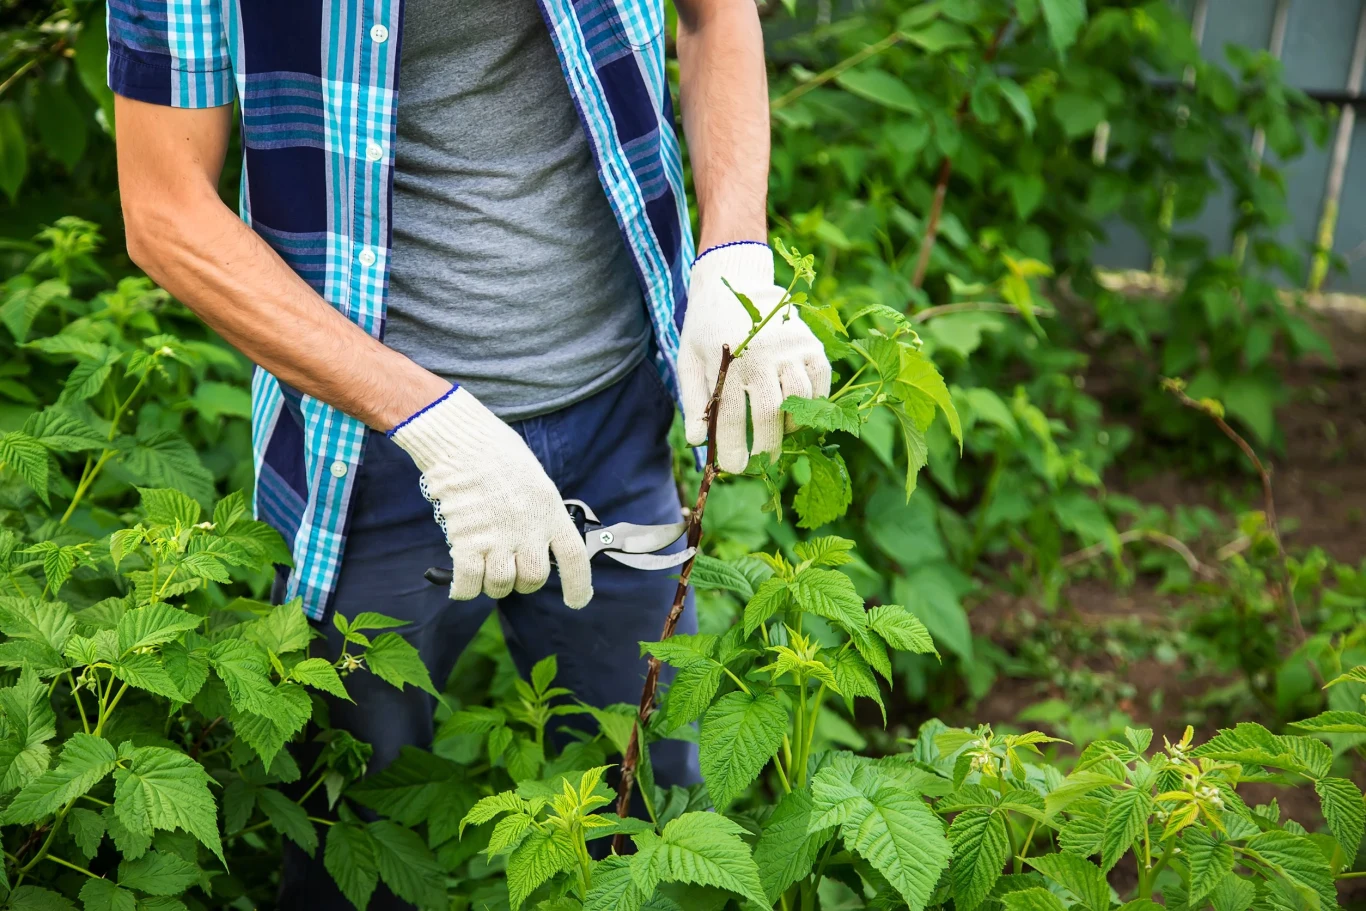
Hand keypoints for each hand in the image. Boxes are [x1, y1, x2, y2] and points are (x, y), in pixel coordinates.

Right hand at [388, 388, 592, 607]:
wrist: (462, 442)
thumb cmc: (497, 454)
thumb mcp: (536, 481)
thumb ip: (541, 515)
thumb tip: (537, 543)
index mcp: (551, 511)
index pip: (574, 558)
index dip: (579, 585)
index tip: (578, 601)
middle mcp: (529, 529)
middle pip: (533, 579)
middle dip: (523, 583)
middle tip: (510, 569)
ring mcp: (498, 538)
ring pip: (501, 585)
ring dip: (493, 585)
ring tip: (484, 569)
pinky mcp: (467, 542)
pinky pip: (468, 583)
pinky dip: (463, 589)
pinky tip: (459, 584)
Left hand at [680, 242, 831, 472]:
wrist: (734, 279)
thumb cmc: (707, 326)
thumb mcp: (689, 360)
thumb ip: (694, 400)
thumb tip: (697, 442)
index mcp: (728, 361)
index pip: (731, 419)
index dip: (733, 451)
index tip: (734, 468)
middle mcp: (762, 355)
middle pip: (770, 416)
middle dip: (765, 446)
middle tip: (761, 458)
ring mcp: (790, 348)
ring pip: (800, 401)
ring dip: (790, 426)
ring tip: (779, 434)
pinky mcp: (810, 343)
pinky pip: (820, 382)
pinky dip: (814, 402)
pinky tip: (798, 411)